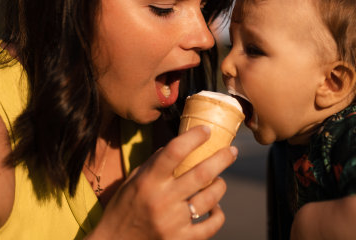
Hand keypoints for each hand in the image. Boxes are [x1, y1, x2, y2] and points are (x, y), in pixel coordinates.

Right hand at [89, 125, 237, 239]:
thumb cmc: (123, 208)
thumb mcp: (132, 181)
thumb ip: (155, 163)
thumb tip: (179, 145)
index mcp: (148, 181)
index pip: (174, 151)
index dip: (194, 137)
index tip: (206, 130)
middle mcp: (162, 200)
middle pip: (202, 173)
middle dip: (222, 158)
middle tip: (232, 150)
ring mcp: (173, 222)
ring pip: (210, 198)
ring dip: (220, 185)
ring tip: (219, 180)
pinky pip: (211, 224)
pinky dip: (218, 214)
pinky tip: (215, 208)